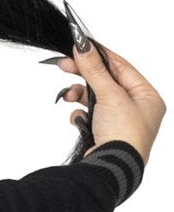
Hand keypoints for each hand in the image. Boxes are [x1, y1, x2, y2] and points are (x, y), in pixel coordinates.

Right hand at [54, 40, 164, 164]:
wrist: (112, 168)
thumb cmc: (123, 134)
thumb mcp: (109, 95)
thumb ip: (94, 68)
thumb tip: (82, 44)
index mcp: (147, 96)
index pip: (121, 66)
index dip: (99, 54)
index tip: (79, 45)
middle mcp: (137, 107)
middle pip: (105, 80)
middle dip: (84, 74)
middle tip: (63, 65)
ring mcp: (121, 119)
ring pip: (94, 95)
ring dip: (78, 94)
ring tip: (68, 97)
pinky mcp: (105, 130)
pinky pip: (89, 112)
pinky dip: (80, 113)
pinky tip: (79, 120)